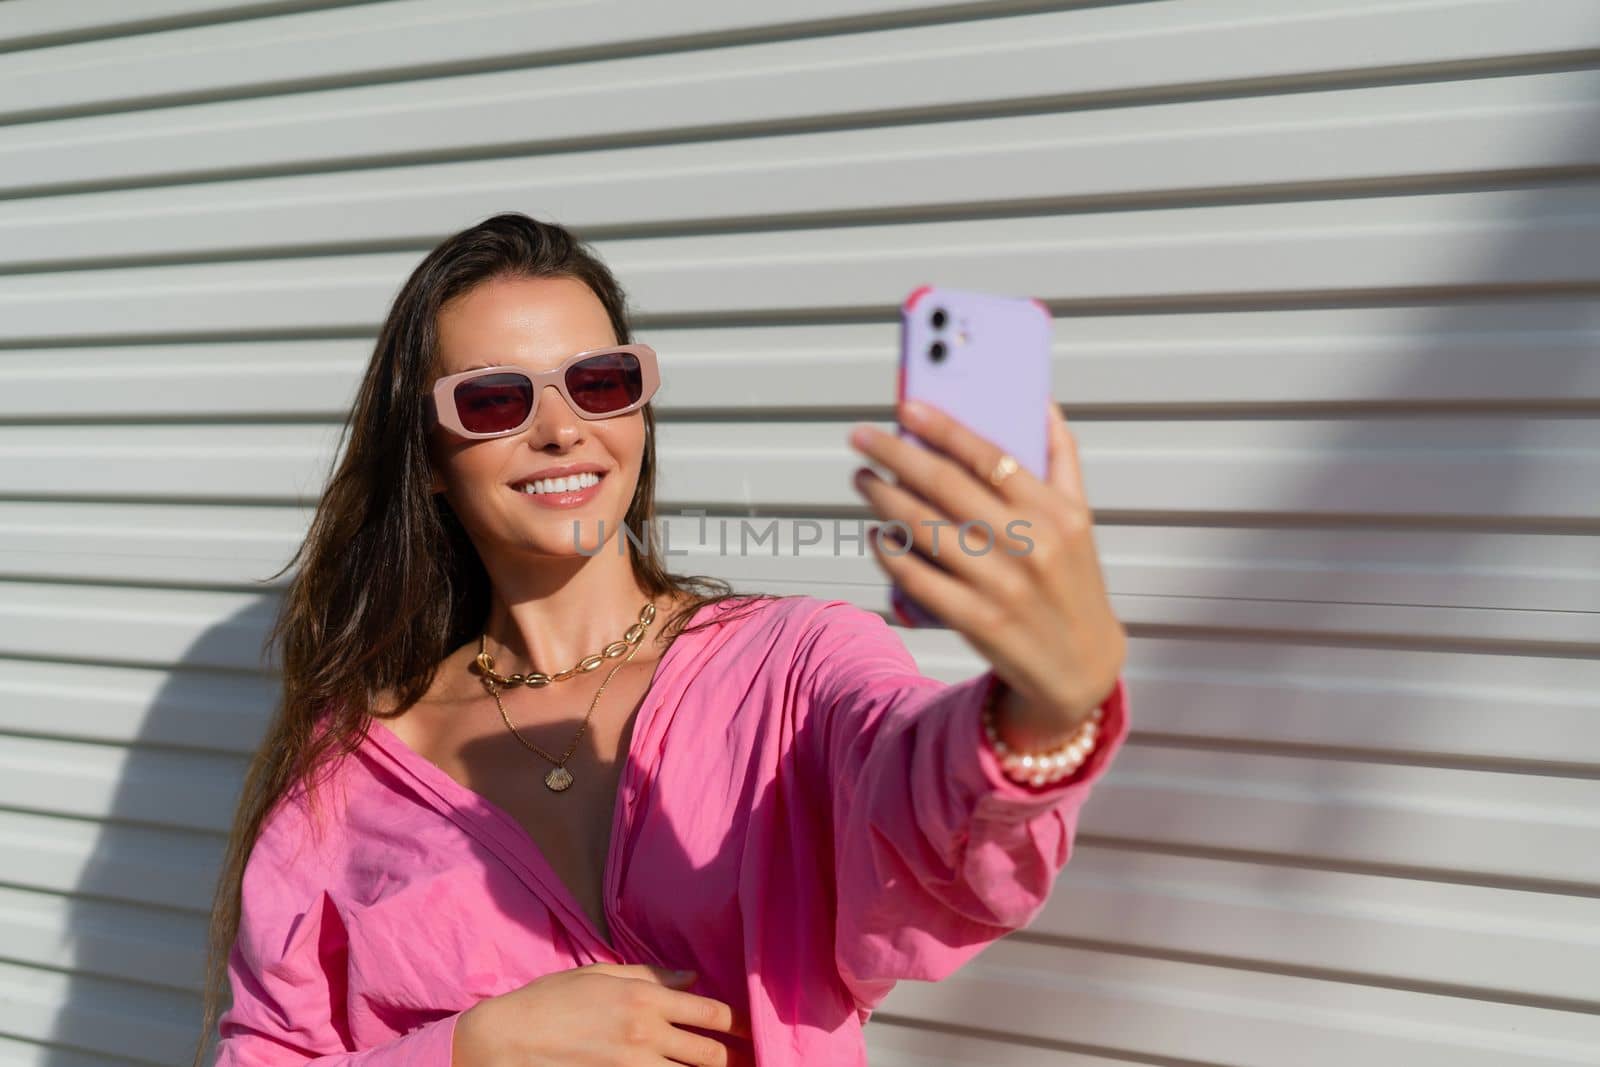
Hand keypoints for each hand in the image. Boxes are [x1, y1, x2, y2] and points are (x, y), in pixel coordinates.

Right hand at [453, 963, 749, 1065]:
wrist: (506, 1039)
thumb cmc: (549, 1000)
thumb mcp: (599, 974)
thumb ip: (650, 975)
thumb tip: (692, 977)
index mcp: (644, 998)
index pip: (710, 1013)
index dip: (736, 1023)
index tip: (745, 1029)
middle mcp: (645, 1033)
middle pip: (710, 1053)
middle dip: (730, 1058)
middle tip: (744, 1059)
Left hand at [849, 397, 1124, 733]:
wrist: (1081, 666)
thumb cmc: (1073, 582)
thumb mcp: (1081, 517)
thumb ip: (1061, 457)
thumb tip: (1041, 404)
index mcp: (1055, 513)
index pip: (989, 456)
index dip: (942, 427)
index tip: (906, 407)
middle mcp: (1029, 546)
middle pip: (946, 485)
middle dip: (895, 454)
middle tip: (863, 438)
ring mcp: (1000, 585)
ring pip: (923, 528)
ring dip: (883, 497)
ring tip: (864, 479)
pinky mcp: (975, 621)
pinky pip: (917, 577)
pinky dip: (890, 553)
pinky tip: (877, 535)